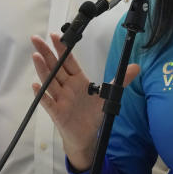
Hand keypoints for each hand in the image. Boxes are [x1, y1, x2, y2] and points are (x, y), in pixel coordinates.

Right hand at [30, 34, 138, 170]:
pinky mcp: (57, 112)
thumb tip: (136, 67)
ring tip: (36, 55)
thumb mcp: (108, 96)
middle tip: (36, 39)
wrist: (86, 137)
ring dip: (42, 69)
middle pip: (54, 67)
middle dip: (46, 52)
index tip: (55, 35)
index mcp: (78, 80)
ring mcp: (60, 99)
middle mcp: (66, 87)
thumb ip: (120, 80)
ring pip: (49, 81)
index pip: (68, 61)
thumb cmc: (92, 115)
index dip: (62, 49)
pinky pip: (47, 102)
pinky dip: (41, 94)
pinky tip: (36, 86)